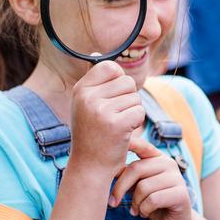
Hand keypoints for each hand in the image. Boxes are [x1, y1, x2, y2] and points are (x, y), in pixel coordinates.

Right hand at [68, 61, 144, 175]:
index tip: (112, 98)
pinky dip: (136, 123)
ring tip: (117, 126)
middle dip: (128, 99)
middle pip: (127, 82)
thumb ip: (94, 81)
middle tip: (115, 117)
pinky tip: (123, 133)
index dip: (118, 81)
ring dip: (132, 112)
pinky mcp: (116, 124)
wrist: (89, 166)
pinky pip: (139, 112)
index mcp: (80, 89)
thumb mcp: (86, 104)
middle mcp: (88, 97)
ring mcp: (100, 110)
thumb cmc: (91, 134)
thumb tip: (97, 53)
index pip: (110, 67)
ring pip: (135, 97)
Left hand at [110, 137, 193, 219]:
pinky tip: (144, 213)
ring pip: (144, 187)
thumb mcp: (137, 186)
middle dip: (120, 188)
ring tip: (135, 210)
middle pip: (136, 169)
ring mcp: (177, 177)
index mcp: (157, 158)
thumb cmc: (152, 203)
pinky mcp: (181, 194)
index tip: (111, 141)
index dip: (129, 143)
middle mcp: (169, 163)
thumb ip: (127, 175)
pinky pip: (153, 200)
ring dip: (135, 203)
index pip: (141, 145)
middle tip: (113, 202)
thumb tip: (106, 166)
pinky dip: (144, 210)